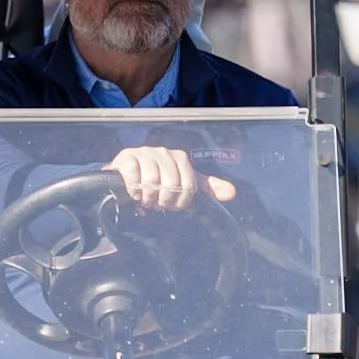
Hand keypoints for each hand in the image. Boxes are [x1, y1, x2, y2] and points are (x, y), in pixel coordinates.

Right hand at [103, 147, 235, 210]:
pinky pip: (134, 177)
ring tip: (145, 200)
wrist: (126, 176)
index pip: (189, 185)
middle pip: (171, 184)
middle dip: (163, 201)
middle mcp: (163, 152)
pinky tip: (133, 194)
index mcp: (180, 157)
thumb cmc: (158, 181)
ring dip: (148, 198)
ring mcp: (143, 153)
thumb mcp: (183, 184)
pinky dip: (134, 191)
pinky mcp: (126, 157)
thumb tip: (233, 193)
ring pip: (152, 182)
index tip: (172, 206)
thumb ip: (206, 188)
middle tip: (157, 205)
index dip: (181, 201)